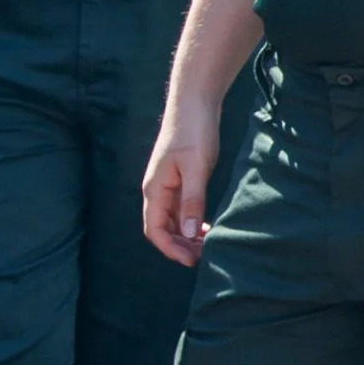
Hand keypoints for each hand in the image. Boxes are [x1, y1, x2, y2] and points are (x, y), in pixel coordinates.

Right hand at [142, 94, 223, 266]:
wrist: (194, 103)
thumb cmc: (193, 132)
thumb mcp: (196, 167)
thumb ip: (192, 200)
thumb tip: (189, 234)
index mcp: (154, 188)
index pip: (154, 229)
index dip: (170, 249)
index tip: (192, 261)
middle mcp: (157, 190)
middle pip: (162, 229)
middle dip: (181, 246)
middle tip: (206, 256)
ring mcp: (168, 185)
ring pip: (172, 221)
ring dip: (187, 236)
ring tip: (210, 245)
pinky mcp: (179, 180)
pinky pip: (181, 210)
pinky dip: (192, 223)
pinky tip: (207, 227)